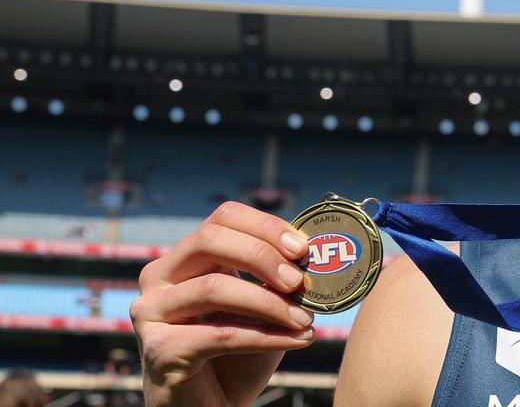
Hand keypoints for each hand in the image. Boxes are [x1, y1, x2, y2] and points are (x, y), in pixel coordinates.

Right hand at [131, 202, 316, 405]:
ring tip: (306, 319)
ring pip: (214, 288)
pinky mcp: (159, 350)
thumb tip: (314, 253)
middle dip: (263, 255)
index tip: (303, 248)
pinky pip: (220, 334)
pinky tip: (299, 340)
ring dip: (270, 303)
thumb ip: (277, 278)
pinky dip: (266, 337)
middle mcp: (160, 278)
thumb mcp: (262, 307)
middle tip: (300, 280)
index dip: (265, 226)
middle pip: (211, 240)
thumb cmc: (238, 354)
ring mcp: (152, 313)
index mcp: (185, 259)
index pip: (223, 218)